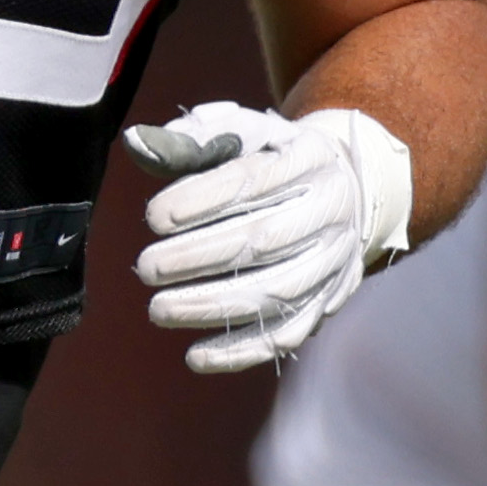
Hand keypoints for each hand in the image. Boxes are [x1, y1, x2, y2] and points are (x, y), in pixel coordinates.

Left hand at [125, 99, 411, 372]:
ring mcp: (335, 259)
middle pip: (264, 240)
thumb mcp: (242, 130)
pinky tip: (196, 355)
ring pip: (276, 292)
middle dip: (198, 257)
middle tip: (147, 268)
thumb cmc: (274, 156)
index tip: (154, 217)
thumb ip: (191, 138)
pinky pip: (288, 334)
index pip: (253, 180)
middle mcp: (331, 209)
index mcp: (309, 158)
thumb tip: (138, 145)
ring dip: (212, 306)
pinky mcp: (330, 301)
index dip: (202, 200)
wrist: (349, 187)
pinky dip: (242, 350)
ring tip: (159, 309)